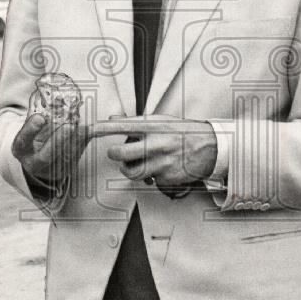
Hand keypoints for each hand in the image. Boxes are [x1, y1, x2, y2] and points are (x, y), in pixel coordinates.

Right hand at [12, 112, 89, 185]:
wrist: (40, 164)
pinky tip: (92, 129)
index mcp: (21, 149)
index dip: (31, 130)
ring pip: (65, 155)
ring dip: (76, 138)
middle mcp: (34, 162)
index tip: (40, 118)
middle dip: (58, 140)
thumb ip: (37, 117)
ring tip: (82, 124)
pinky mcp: (67, 169)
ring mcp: (51, 169)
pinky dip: (84, 140)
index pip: (23, 141)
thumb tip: (52, 98)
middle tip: (69, 126)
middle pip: (46, 156)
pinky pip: (77, 154)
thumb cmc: (34, 140)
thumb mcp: (29, 129)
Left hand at [97, 115, 217, 186]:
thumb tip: (113, 120)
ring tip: (136, 164)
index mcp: (154, 126)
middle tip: (116, 153)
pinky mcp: (166, 178)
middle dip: (114, 155)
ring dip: (129, 169)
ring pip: (131, 172)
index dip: (103, 128)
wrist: (211, 148)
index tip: (89, 129)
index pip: (122, 126)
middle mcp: (156, 144)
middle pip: (121, 154)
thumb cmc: (184, 133)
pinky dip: (150, 175)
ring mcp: (161, 163)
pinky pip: (149, 180)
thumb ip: (138, 122)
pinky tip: (159, 168)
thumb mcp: (163, 121)